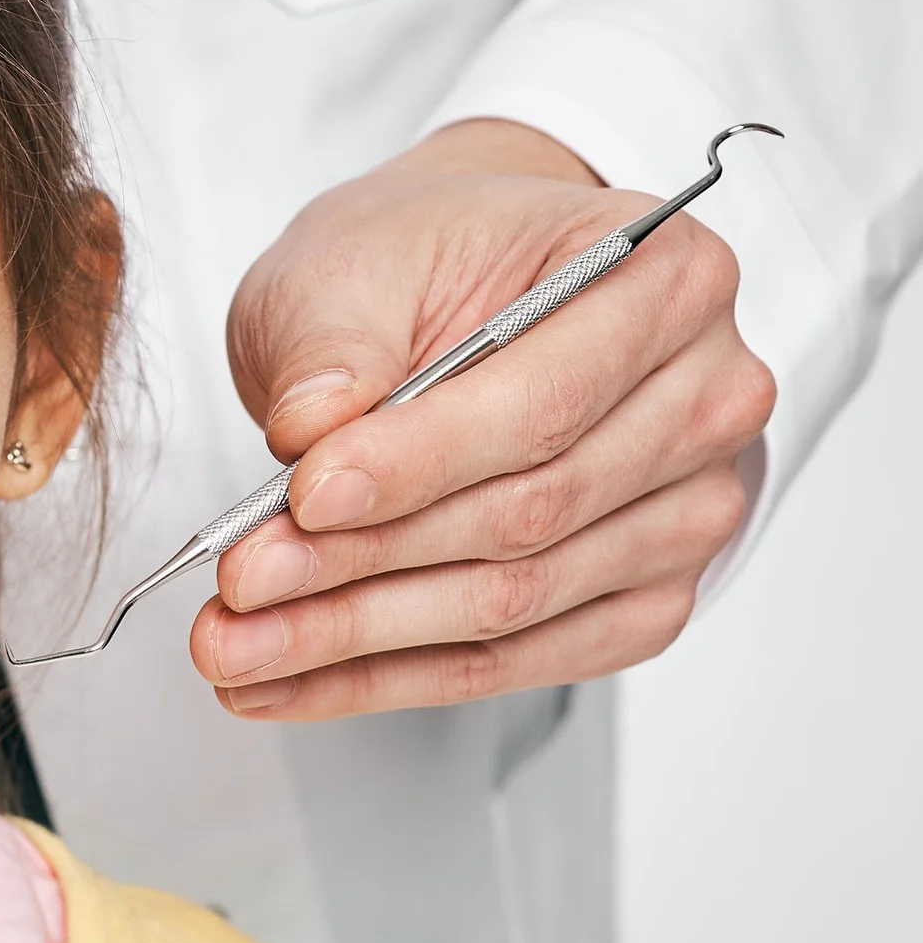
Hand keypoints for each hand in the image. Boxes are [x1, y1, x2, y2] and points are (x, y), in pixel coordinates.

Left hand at [192, 120, 773, 720]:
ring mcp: (688, 510)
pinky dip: (390, 679)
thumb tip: (311, 428)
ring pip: (515, 604)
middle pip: (529, 516)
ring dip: (359, 639)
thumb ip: (332, 345)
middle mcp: (705, 399)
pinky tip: (292, 681)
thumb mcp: (348, 264)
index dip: (417, 464)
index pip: (541, 405)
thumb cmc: (420, 262)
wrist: (451, 294)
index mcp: (665, 282)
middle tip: (243, 586)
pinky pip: (515, 662)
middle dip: (363, 565)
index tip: (305, 496)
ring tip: (236, 647)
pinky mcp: (644, 596)